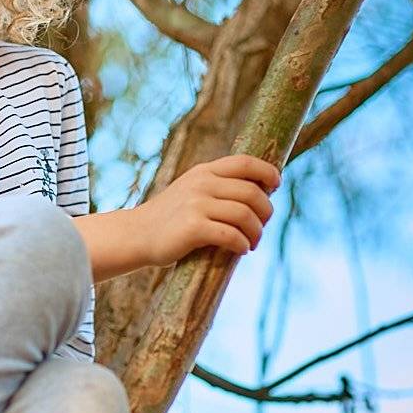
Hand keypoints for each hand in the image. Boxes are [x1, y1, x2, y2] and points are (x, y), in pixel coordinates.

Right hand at [133, 154, 280, 267]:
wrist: (137, 234)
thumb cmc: (170, 217)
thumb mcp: (191, 190)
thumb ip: (217, 186)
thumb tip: (260, 193)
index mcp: (204, 171)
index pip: (245, 162)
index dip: (268, 172)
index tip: (275, 186)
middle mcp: (201, 184)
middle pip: (252, 192)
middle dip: (265, 212)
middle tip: (260, 227)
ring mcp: (196, 204)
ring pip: (245, 214)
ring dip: (256, 232)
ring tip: (252, 243)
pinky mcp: (192, 228)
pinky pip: (231, 235)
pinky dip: (242, 244)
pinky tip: (241, 250)